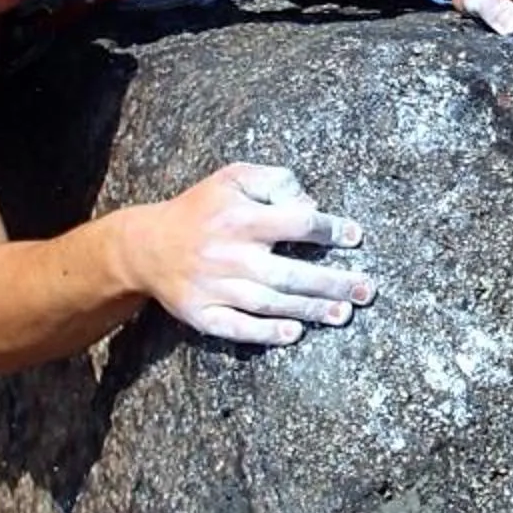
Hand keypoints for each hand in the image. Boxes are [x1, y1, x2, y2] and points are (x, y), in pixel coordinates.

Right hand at [130, 162, 373, 347]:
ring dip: (310, 310)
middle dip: (332, 282)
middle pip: (290, 272)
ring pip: (270, 302)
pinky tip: (293, 334)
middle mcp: (230, 254)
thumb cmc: (201, 209)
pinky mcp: (202, 314)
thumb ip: (275, 181)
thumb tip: (310, 204)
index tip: (355, 236)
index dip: (329, 229)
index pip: (295, 223)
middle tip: (366, 289)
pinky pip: (238, 328)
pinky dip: (265, 333)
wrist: (145, 246)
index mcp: (240, 218)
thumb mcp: (233, 178)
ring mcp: (215, 287)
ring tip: (343, 313)